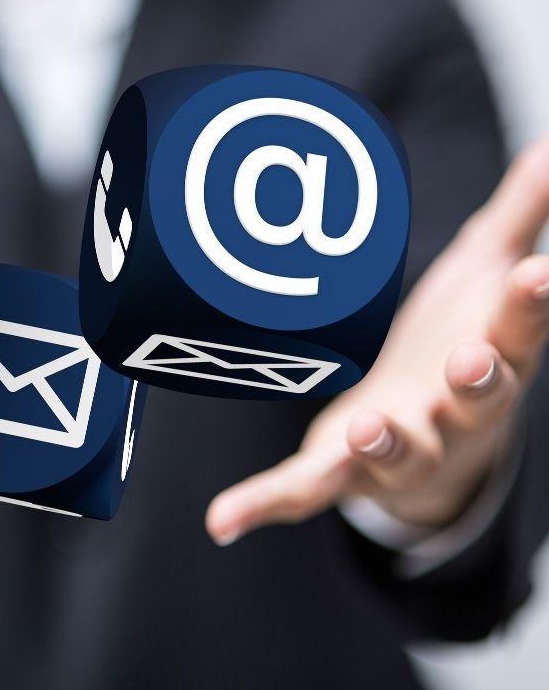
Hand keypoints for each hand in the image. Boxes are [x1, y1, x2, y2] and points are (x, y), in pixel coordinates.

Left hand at [207, 138, 548, 544]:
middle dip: (477, 381)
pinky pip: (304, 493)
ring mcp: (397, 447)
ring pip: (398, 453)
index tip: (542, 275)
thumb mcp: (489, 277)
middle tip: (474, 359)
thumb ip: (521, 215)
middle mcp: (451, 411)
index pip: (521, 331)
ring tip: (366, 427)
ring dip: (384, 443)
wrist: (438, 443)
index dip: (532, 306)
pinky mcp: (341, 472)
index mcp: (492, 357)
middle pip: (474, 401)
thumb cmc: (460, 348)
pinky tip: (220, 521)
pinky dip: (264, 505)